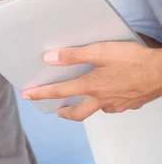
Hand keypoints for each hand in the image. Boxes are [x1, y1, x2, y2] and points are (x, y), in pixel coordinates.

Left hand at [21, 42, 161, 121]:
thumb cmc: (135, 60)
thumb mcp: (101, 51)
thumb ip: (74, 55)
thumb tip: (50, 59)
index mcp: (92, 86)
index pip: (60, 92)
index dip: (41, 93)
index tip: (28, 96)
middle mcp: (103, 100)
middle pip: (78, 113)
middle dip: (65, 112)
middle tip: (57, 109)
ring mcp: (117, 104)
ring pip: (97, 108)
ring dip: (87, 105)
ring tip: (83, 96)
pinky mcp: (131, 104)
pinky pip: (113, 105)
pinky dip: (106, 101)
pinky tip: (109, 91)